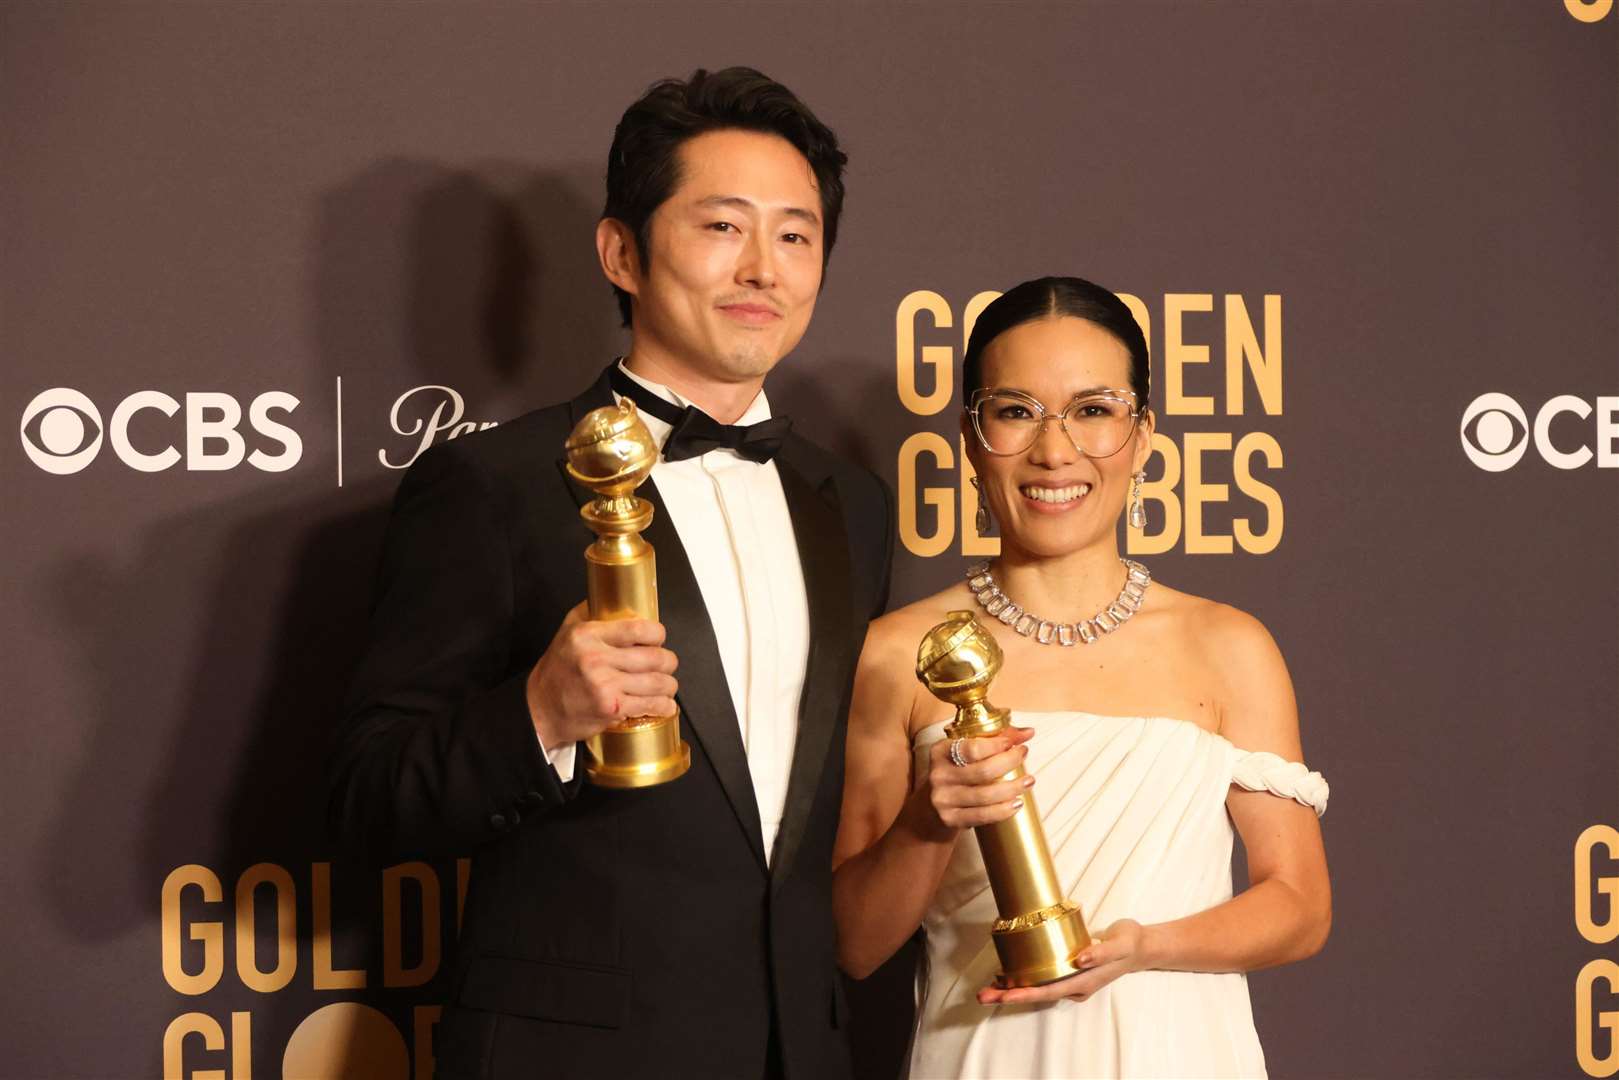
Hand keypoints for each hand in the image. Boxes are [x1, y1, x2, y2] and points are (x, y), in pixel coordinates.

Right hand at [526, 602, 678, 747]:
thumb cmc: (556, 672)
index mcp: (588, 635)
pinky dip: (664, 706)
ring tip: (667, 685)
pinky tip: (665, 704)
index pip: (639, 629)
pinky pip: (650, 705)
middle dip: (669, 661)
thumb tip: (615, 596)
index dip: (658, 634)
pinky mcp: (611, 708)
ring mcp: (604, 685)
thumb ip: (590, 612)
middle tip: (667, 664)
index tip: (659, 638)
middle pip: (655, 657)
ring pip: (658, 682)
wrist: (539, 710)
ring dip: (669, 685)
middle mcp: (596, 658)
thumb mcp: (566, 632)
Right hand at [920, 726, 1036, 833]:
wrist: (930, 811)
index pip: (971, 748)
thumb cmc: (955, 775)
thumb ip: (994, 739)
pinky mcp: (950, 819)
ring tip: (1029, 781)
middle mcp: (938, 775)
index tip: (1015, 743)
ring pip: (985, 795)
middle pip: (982, 771)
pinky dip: (1004, 810)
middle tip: (1024, 755)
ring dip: (1012, 788)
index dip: (996, 745)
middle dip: (1010, 762)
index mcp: (940, 752)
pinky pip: (983, 815)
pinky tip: (1018, 803)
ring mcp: (943, 799)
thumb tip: (1029, 732)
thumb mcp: (964, 755)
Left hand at [976, 919, 1148, 1005]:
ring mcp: (1070, 979)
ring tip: (986, 990)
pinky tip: (1006, 975)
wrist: (1140, 945)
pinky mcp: (1067, 970)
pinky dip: (1022, 979)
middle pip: (1037, 993)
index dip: (1026, 993)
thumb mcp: (1120, 943)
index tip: (1005, 995)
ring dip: (1012, 989)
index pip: (1050, 991)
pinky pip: (1041, 979)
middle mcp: (1074, 984)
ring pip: (1037, 988)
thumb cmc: (1129, 942)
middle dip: (1009, 995)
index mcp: (1084, 981)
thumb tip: (1079, 960)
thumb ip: (1101, 952)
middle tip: (982, 996)